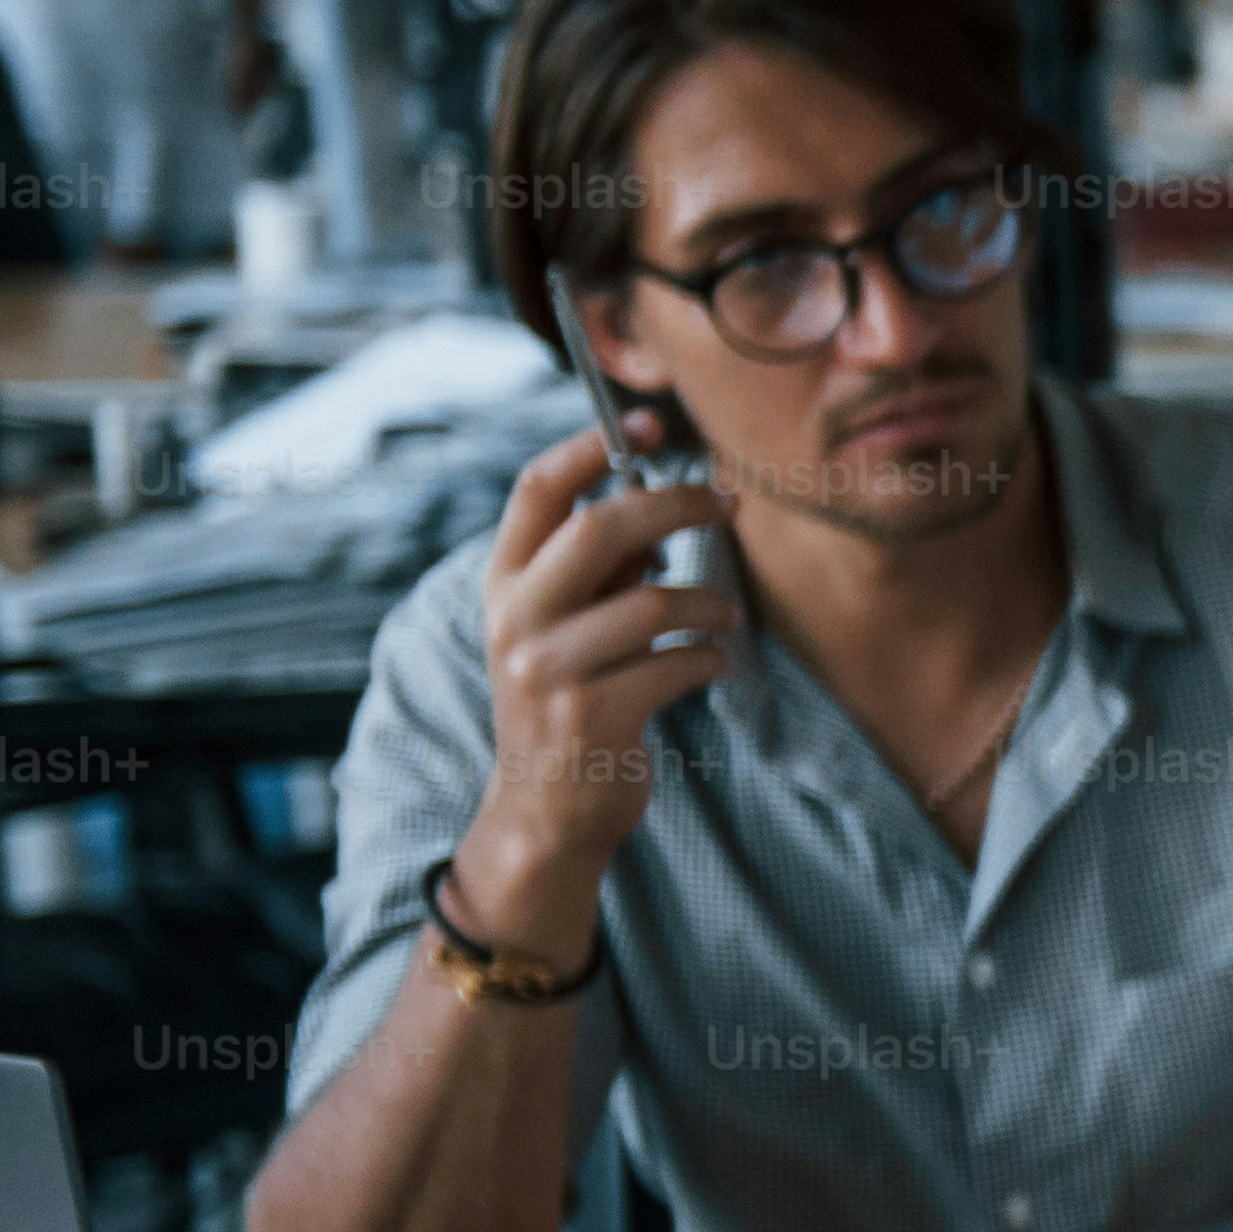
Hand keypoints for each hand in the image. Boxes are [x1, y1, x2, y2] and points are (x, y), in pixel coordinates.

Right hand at [453, 414, 741, 958]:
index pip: (536, 490)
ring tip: (724, 616)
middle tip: (729, 505)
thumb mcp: (562, 628)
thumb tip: (657, 506)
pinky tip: (710, 665)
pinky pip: (679, 661)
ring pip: (656, 599)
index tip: (650, 421)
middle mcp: (515, 619)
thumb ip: (597, 572)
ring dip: (710, 601)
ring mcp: (549, 669)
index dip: (592, 445)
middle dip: (678, 505)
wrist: (546, 810)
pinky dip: (711, 657)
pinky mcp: (593, 714)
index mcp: (503, 584)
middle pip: (602, 526)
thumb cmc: (570, 702)